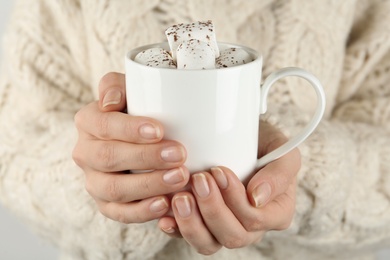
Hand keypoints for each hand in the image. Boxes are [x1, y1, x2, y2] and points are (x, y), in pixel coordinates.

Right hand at [72, 72, 188, 222]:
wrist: (139, 139)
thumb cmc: (139, 110)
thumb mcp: (129, 89)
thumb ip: (115, 85)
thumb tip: (110, 102)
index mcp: (88, 122)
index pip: (103, 125)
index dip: (129, 129)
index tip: (160, 130)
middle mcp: (85, 153)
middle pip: (109, 158)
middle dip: (146, 157)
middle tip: (179, 154)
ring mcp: (94, 181)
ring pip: (114, 189)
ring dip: (148, 185)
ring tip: (180, 178)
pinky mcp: (106, 204)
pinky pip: (119, 213)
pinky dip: (141, 212)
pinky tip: (164, 204)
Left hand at [158, 122, 299, 254]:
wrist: (240, 137)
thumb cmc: (262, 143)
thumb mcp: (281, 148)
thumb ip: (280, 172)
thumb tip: (256, 198)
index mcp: (275, 212)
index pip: (255, 219)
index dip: (235, 200)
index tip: (219, 171)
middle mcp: (250, 227)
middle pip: (232, 235)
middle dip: (212, 209)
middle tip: (199, 179)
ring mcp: (224, 227)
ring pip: (208, 243)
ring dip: (192, 223)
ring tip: (180, 198)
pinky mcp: (202, 225)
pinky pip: (187, 237)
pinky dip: (175, 228)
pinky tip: (165, 217)